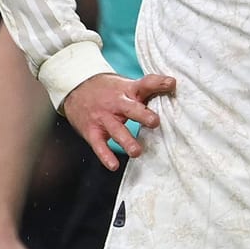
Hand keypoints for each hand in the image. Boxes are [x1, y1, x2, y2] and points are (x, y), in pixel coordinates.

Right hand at [59, 72, 175, 170]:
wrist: (76, 88)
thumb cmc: (109, 90)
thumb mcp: (128, 85)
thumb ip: (150, 86)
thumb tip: (173, 83)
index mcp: (128, 90)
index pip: (145, 83)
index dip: (158, 83)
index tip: (171, 84)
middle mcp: (116, 103)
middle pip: (130, 108)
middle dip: (142, 115)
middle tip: (154, 122)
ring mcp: (103, 118)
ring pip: (116, 130)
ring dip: (126, 141)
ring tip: (136, 152)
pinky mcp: (92, 131)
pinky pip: (99, 145)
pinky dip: (105, 155)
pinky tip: (113, 165)